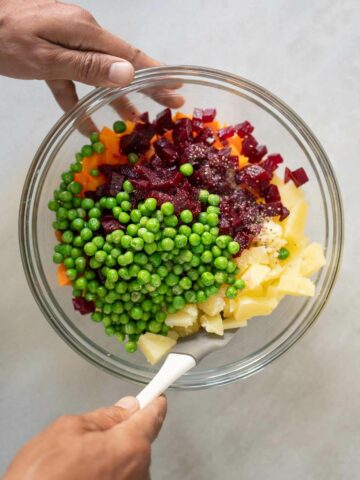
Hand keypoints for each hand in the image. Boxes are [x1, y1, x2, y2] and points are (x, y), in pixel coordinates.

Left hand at [0, 0, 181, 114]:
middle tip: (171, 105)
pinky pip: (73, 81)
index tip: (178, 88)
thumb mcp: (45, 58)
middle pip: (120, 65)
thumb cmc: (4, 39)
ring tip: (134, 121)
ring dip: (115, 99)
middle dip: (146, 87)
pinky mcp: (53, 54)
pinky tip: (86, 126)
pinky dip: (80, 102)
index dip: (157, 74)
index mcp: (85, 32)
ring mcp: (68, 43)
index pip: (130, 57)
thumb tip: (130, 74)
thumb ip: (87, 67)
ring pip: (99, 75)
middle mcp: (82, 35)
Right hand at [3, 396, 166, 479]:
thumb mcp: (68, 429)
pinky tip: (83, 476)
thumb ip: (104, 417)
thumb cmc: (43, 475)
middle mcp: (139, 472)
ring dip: (112, 457)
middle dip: (121, 433)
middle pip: (139, 441)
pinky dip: (108, 473)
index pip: (154, 415)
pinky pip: (121, 478)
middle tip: (90, 437)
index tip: (156, 394)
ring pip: (128, 462)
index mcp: (131, 446)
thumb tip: (127, 407)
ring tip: (78, 464)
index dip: (153, 401)